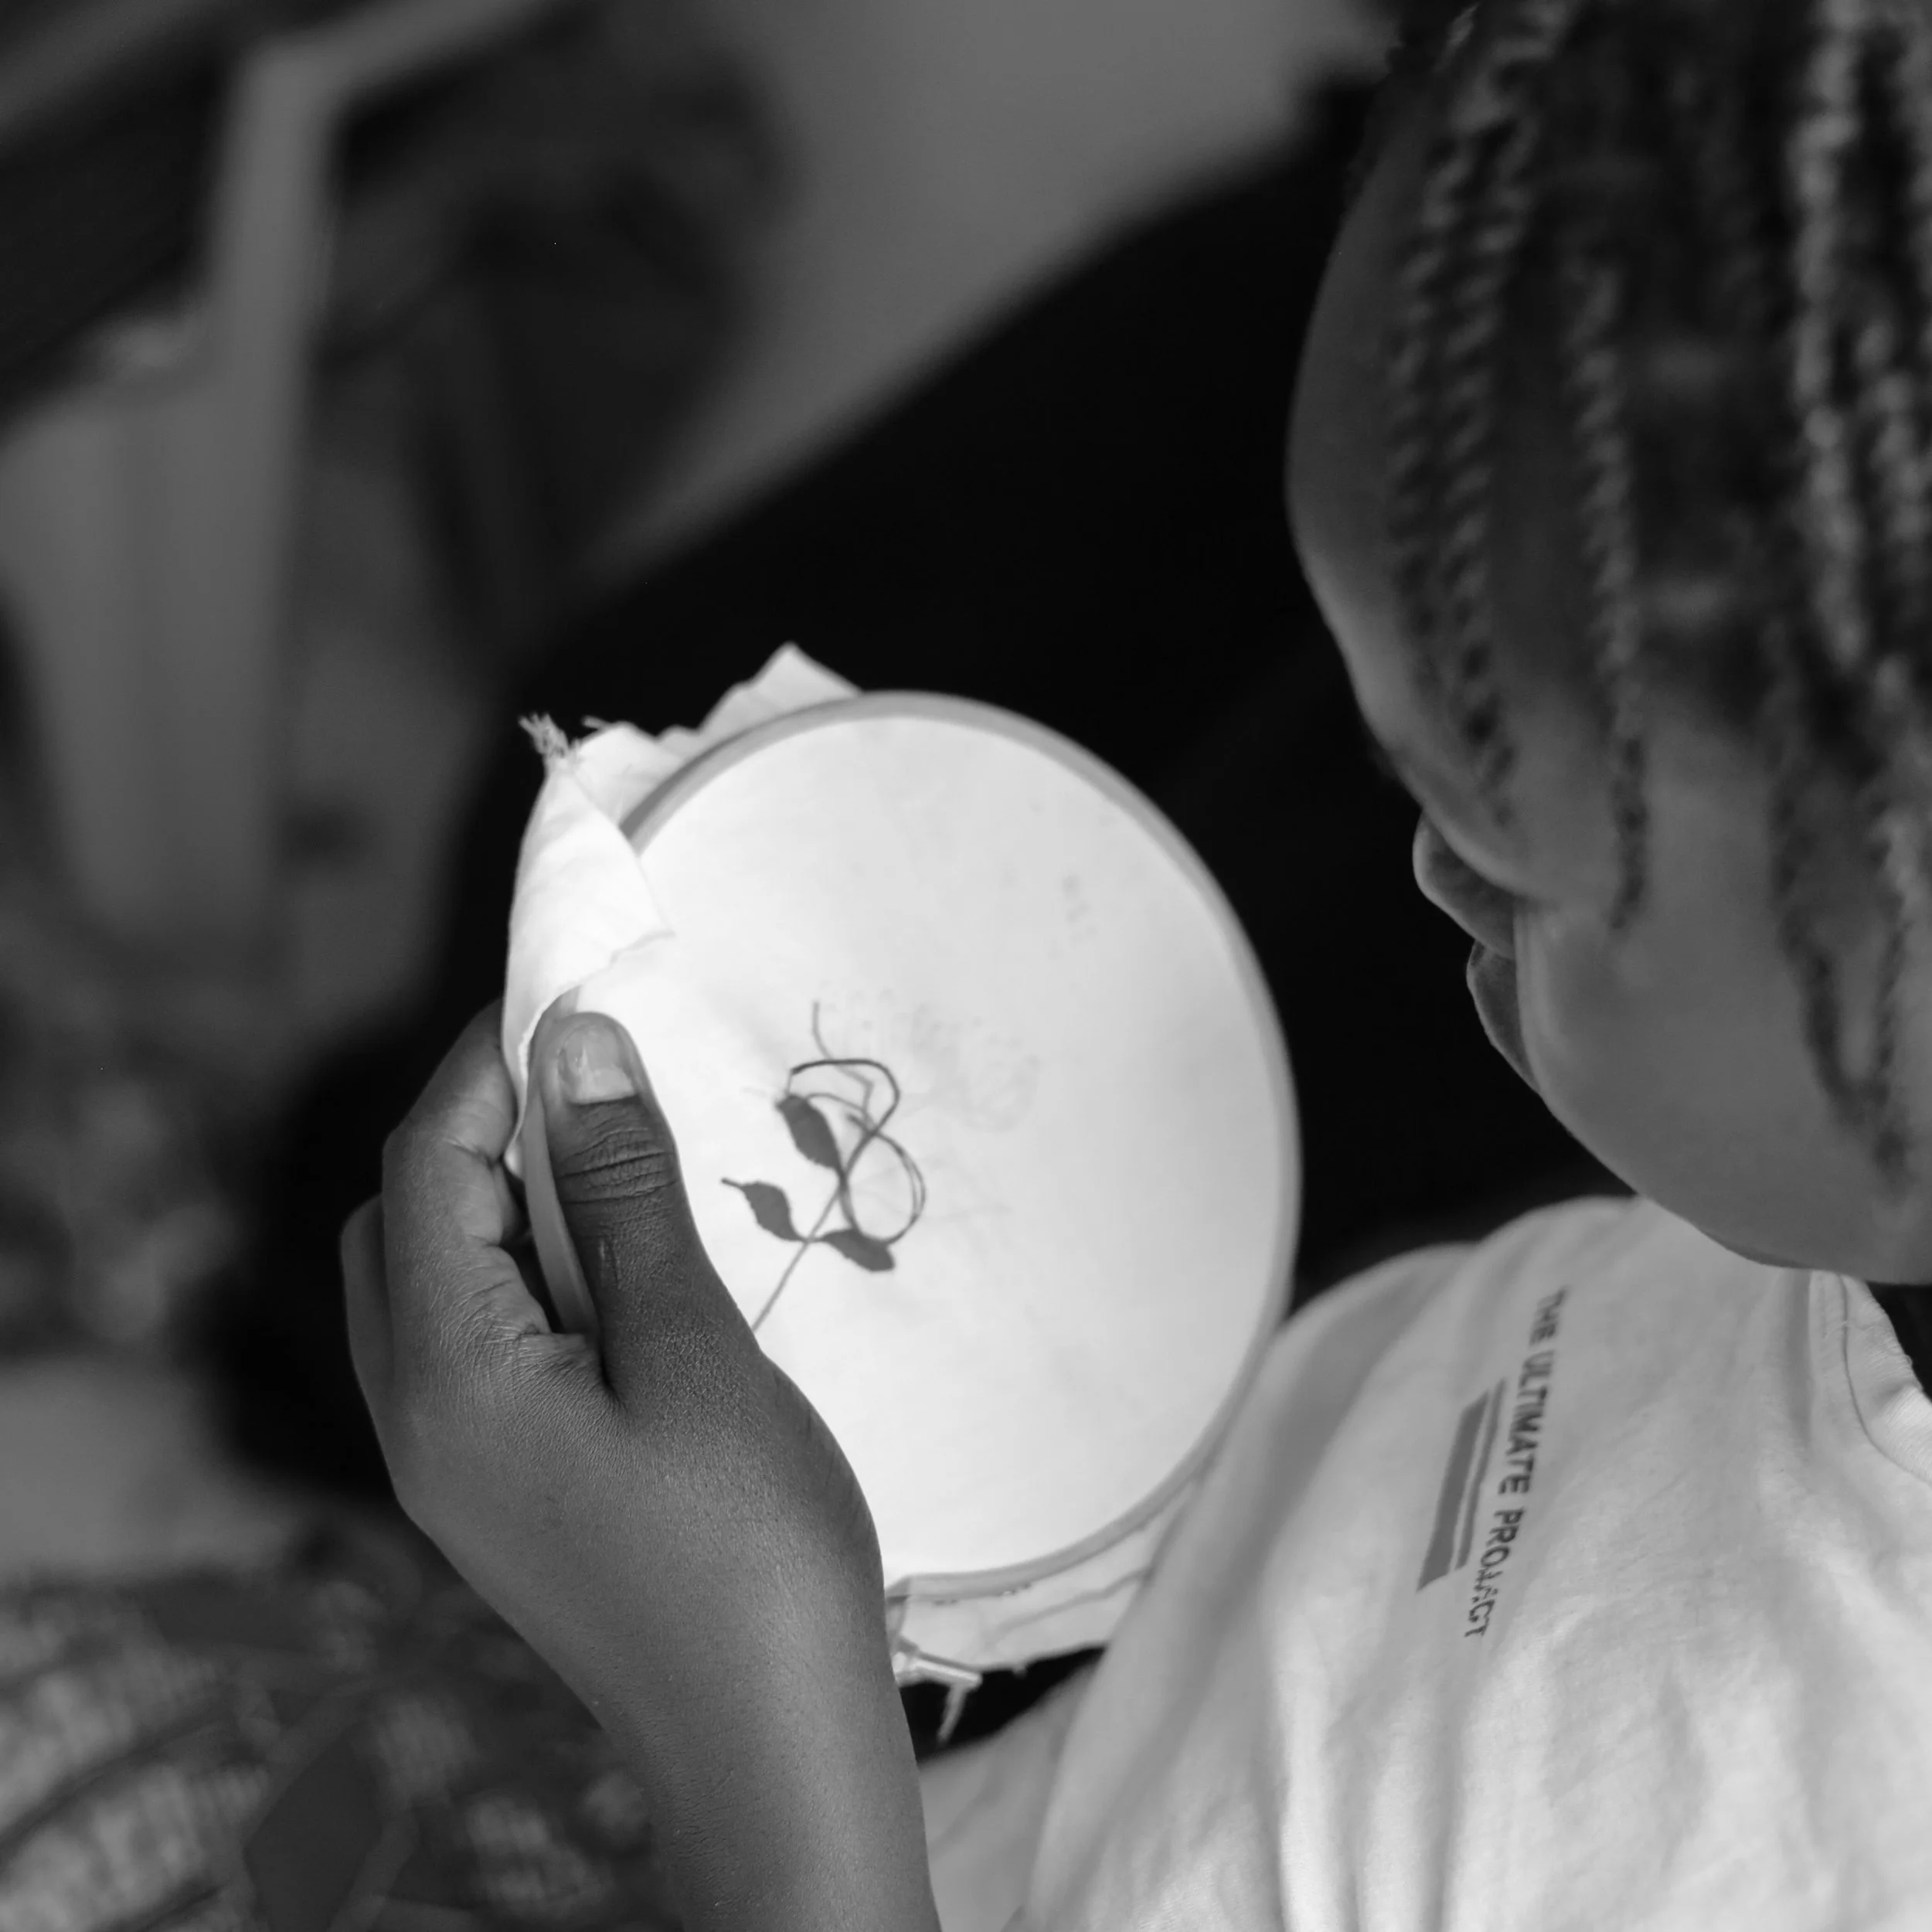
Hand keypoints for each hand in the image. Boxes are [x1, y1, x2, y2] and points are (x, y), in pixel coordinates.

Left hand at [342, 1001, 937, 1930]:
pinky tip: (624, 1266)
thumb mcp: (692, 1348)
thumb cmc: (749, 1547)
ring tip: (620, 1161)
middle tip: (601, 1079)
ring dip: (506, 1199)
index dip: (488, 1064)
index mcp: (448, 1377)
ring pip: (434, 1281)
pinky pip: (477, 1341)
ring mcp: (451, 1468)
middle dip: (483, 1127)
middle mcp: (416, 1420)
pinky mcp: (500, 1492)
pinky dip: (529, 1271)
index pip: (426, 1167)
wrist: (770, 1744)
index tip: (574, 992)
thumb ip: (622, 1194)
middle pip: (403, 1220)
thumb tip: (574, 1047)